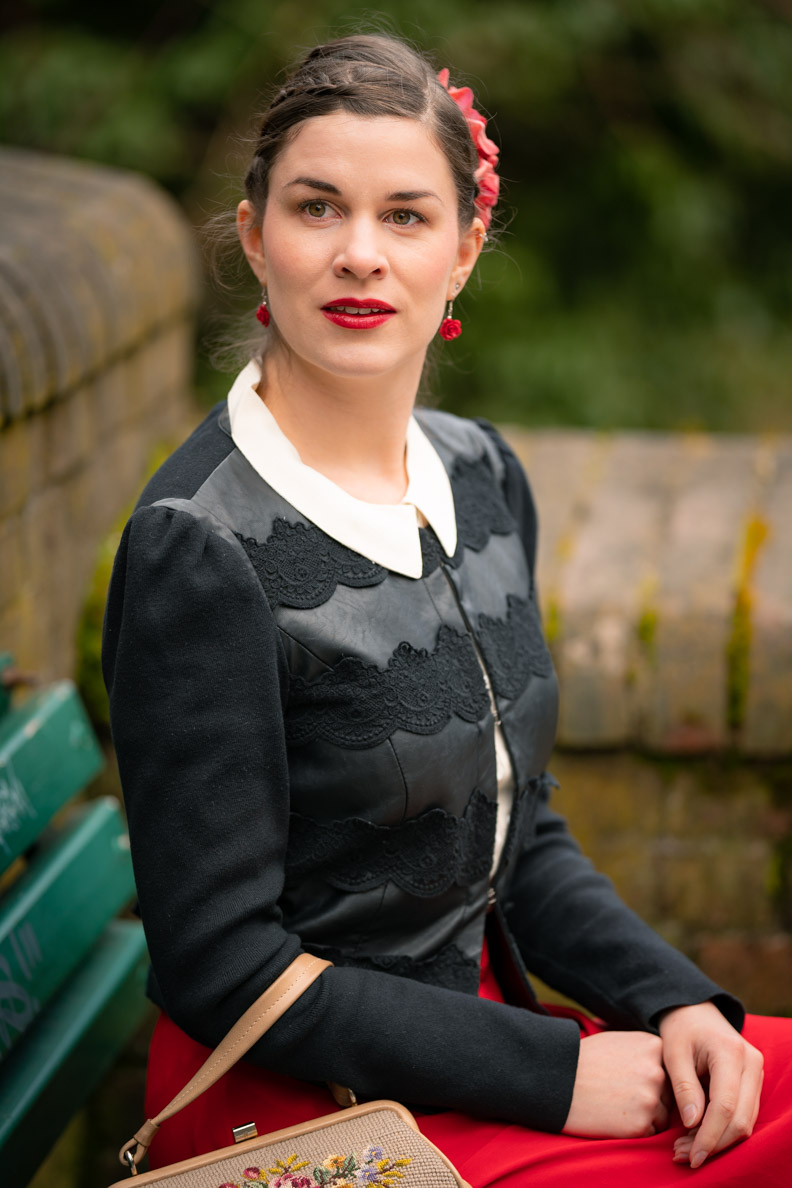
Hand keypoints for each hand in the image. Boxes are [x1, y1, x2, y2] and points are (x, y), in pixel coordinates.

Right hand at [562, 1031, 671, 1137]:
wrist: (557, 1082)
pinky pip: (649, 1133)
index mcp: (653, 1046)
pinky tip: (614, 1118)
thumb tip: (661, 1061)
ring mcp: (650, 1099)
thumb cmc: (584, 1060)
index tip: (629, 1078)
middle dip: (649, 1097)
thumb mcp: (617, 1041)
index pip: (668, 1070)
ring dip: (644, 1115)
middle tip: (620, 1094)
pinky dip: (634, 1130)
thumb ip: (643, 1050)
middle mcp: (657, 1071)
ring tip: (616, 1106)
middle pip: (667, 1094)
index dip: (649, 1078)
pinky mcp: (641, 1125)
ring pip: (661, 1116)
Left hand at [659, 1002, 763, 1168]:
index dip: (709, 1135)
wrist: (695, 1012)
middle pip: (741, 1119)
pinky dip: (723, 1130)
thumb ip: (684, 1086)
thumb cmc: (681, 1030)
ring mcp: (756, 1073)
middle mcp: (751, 1064)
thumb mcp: (673, 1052)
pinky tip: (698, 1137)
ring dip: (718, 1141)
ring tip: (686, 1149)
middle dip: (713, 1143)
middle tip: (683, 1155)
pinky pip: (744, 1114)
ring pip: (746, 1121)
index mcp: (730, 1052)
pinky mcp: (753, 1083)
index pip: (725, 1105)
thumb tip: (692, 1124)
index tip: (690, 1155)